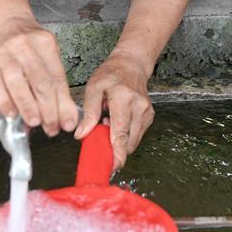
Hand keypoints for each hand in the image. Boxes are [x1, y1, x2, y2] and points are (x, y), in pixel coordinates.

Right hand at [0, 15, 78, 136]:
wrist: (6, 24)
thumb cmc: (30, 45)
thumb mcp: (49, 56)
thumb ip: (56, 85)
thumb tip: (65, 116)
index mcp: (46, 45)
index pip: (57, 78)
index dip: (63, 104)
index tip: (68, 123)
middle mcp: (26, 47)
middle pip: (40, 82)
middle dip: (48, 110)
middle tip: (52, 128)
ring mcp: (6, 55)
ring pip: (18, 84)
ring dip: (28, 108)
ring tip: (35, 123)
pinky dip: (5, 103)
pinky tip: (12, 115)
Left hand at [74, 51, 154, 169]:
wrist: (131, 65)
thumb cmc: (110, 74)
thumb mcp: (93, 89)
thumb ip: (89, 113)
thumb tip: (82, 135)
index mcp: (123, 99)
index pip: (120, 132)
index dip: (117, 153)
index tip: (113, 167)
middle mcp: (139, 107)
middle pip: (128, 141)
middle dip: (114, 148)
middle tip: (101, 137)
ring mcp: (147, 112)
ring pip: (133, 141)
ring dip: (119, 140)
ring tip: (109, 123)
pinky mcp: (149, 116)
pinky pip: (136, 135)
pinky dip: (125, 135)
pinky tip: (118, 122)